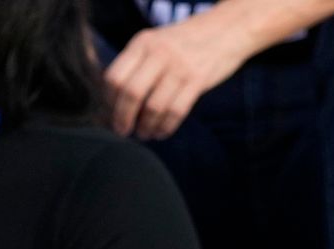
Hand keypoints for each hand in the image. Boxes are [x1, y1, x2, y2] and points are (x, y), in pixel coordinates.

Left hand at [101, 7, 262, 137]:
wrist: (224, 30)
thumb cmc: (186, 42)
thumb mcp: (156, 42)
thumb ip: (138, 63)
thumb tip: (117, 98)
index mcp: (142, 43)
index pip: (115, 76)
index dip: (109, 100)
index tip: (110, 113)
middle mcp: (158, 53)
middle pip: (131, 93)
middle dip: (123, 118)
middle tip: (122, 131)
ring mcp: (178, 67)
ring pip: (154, 106)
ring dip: (145, 126)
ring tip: (144, 134)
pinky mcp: (197, 81)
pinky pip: (176, 111)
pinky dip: (165, 127)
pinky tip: (161, 132)